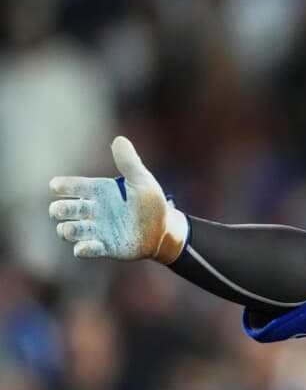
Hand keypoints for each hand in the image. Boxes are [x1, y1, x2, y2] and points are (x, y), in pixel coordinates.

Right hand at [49, 136, 188, 262]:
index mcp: (98, 192)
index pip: (73, 187)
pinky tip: (83, 248)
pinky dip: (83, 249)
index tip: (56, 186)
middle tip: (59, 211)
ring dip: (67, 231)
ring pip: (70, 231)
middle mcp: (93, 211)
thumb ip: (130, 163)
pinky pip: (87, 250)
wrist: (165, 230)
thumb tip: (119, 139)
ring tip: (69, 229)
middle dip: (58, 210)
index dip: (63, 186)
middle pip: (64, 210)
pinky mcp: (104, 247)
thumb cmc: (151, 203)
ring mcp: (96, 230)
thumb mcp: (142, 181)